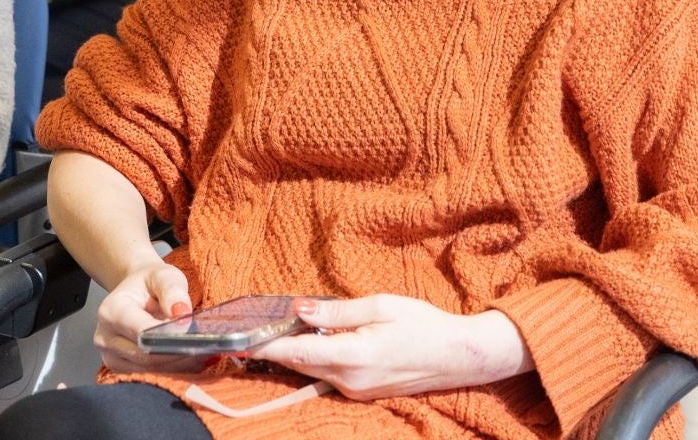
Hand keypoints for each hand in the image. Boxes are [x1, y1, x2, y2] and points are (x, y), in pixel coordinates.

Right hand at [93, 260, 206, 373]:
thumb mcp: (164, 275)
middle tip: (205, 347)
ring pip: (151, 371)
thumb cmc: (149, 283)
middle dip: (178, 354)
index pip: (141, 332)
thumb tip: (181, 315)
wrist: (137, 292)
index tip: (193, 334)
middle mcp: (106, 337)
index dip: (168, 337)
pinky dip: (174, 369)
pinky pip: (151, 376)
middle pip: (146, 357)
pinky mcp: (122, 369)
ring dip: (179, 364)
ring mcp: (111, 357)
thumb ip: (173, 291)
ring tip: (203, 352)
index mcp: (112, 311)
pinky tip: (192, 359)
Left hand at [251, 295, 532, 399]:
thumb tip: (301, 311)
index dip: (266, 348)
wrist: (457, 356)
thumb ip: (337, 312)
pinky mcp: (363, 392)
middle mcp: (350, 380)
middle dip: (276, 349)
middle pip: (301, 364)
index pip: (298, 353)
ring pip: (315, 370)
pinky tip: (317, 341)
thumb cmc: (423, 324)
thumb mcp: (380, 305)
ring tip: (281, 331)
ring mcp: (356, 390)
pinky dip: (318, 358)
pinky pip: (330, 374)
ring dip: (298, 353)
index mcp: (353, 356)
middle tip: (254, 330)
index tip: (241, 342)